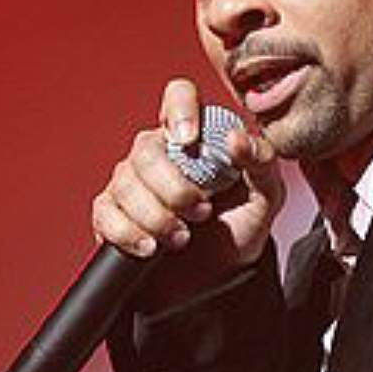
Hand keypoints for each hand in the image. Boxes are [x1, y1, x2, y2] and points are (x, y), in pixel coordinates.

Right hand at [91, 78, 284, 308]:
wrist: (219, 277)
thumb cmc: (241, 225)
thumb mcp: (267, 194)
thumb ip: (262, 161)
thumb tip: (235, 138)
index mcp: (197, 134)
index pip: (179, 94)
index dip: (180, 109)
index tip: (189, 139)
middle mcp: (159, 150)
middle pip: (147, 150)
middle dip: (175, 189)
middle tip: (202, 213)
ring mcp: (130, 180)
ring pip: (126, 183)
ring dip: (158, 216)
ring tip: (182, 238)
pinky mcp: (110, 212)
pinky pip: (105, 212)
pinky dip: (129, 232)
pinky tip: (151, 248)